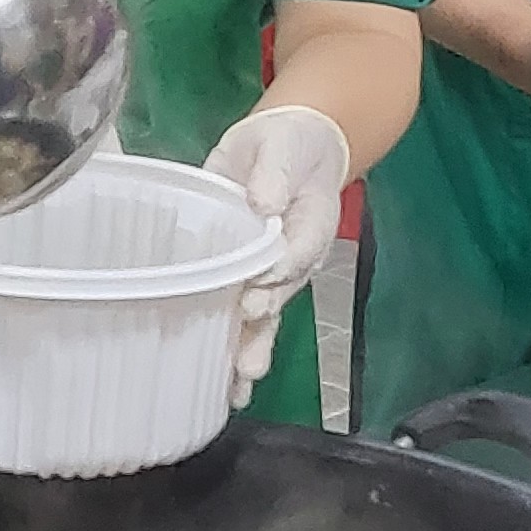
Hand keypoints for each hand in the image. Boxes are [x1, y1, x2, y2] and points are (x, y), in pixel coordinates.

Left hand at [205, 103, 351, 395]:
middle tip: (244, 361)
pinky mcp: (239, 272)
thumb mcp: (283, 146)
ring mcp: (267, 271)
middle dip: (261, 330)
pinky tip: (220, 381)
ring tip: (238, 385)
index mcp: (310, 225)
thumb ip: (275, 172)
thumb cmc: (290, 145)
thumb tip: (262, 203)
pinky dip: (228, 344)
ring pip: (263, 317)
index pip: (297, 253)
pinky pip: (236, 311)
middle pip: (280, 298)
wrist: (286, 145)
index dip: (277, 276)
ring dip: (249, 350)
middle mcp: (292, 259)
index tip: (254, 296)